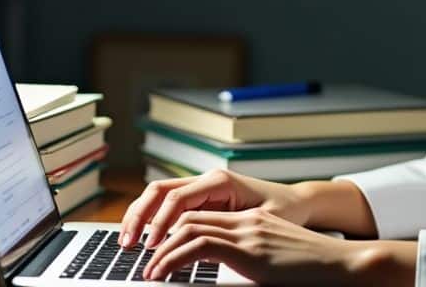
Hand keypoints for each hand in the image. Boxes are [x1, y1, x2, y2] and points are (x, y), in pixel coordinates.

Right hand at [118, 169, 309, 248]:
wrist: (297, 203)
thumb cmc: (284, 212)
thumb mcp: (259, 222)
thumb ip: (230, 229)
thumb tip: (200, 244)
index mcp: (220, 182)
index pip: (177, 198)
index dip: (159, 222)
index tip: (150, 245)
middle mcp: (207, 181)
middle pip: (159, 191)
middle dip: (139, 216)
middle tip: (127, 243)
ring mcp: (202, 189)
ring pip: (159, 197)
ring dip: (140, 217)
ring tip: (127, 242)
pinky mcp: (201, 200)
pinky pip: (169, 206)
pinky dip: (152, 219)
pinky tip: (143, 239)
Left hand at [140, 208, 355, 282]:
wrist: (342, 266)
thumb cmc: (314, 271)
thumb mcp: (276, 264)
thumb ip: (251, 263)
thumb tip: (229, 277)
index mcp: (252, 223)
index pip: (203, 217)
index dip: (174, 232)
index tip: (158, 253)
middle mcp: (247, 221)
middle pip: (189, 216)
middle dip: (160, 237)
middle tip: (143, 260)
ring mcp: (247, 232)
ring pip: (188, 228)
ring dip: (161, 250)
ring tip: (148, 272)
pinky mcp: (248, 248)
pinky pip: (198, 245)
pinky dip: (173, 259)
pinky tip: (162, 274)